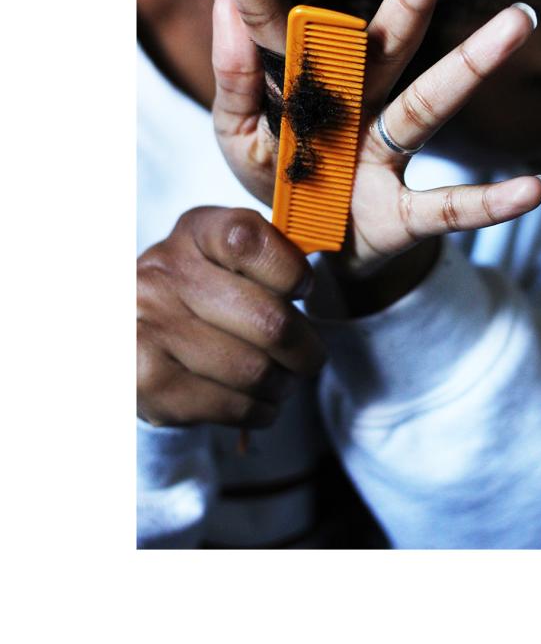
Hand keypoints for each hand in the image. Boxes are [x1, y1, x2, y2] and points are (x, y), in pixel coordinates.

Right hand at [137, 206, 325, 427]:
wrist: (129, 338)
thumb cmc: (199, 295)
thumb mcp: (225, 258)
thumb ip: (267, 258)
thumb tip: (309, 286)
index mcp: (194, 233)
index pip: (249, 240)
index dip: (290, 270)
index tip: (302, 289)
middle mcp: (164, 274)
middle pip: (268, 319)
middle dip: (305, 349)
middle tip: (309, 358)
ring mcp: (150, 327)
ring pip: (254, 370)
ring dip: (282, 385)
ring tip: (280, 382)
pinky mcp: (147, 381)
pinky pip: (231, 405)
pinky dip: (259, 411)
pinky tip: (257, 403)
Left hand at [212, 0, 540, 275]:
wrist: (310, 253)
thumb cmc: (280, 185)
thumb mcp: (237, 140)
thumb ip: (233, 84)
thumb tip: (225, 5)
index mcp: (304, 87)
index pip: (275, 23)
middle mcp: (354, 106)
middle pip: (382, 47)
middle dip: (409, 1)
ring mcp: (383, 157)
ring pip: (427, 107)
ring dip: (471, 66)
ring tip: (517, 21)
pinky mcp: (403, 215)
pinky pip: (450, 208)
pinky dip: (490, 202)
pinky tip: (533, 188)